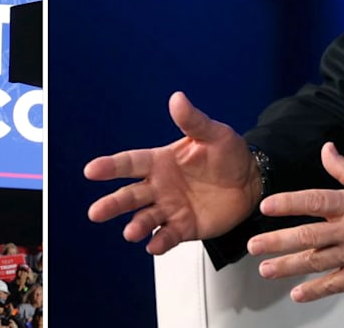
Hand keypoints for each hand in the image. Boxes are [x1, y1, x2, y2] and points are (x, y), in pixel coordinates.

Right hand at [84, 91, 260, 254]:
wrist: (252, 182)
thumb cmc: (229, 154)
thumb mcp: (213, 134)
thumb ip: (193, 121)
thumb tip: (177, 98)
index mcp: (160, 162)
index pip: (130, 163)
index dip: (110, 166)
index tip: (91, 170)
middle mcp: (159, 186)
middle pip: (130, 196)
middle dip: (112, 204)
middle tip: (96, 213)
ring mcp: (170, 208)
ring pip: (145, 219)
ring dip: (136, 226)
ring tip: (131, 233)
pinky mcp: (184, 227)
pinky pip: (168, 236)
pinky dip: (159, 242)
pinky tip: (153, 246)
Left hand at [246, 142, 343, 301]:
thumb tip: (326, 150)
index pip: (313, 201)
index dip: (288, 203)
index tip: (266, 206)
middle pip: (308, 236)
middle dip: (277, 241)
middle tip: (253, 246)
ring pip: (317, 261)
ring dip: (289, 266)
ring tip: (266, 270)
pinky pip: (338, 283)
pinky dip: (317, 290)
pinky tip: (298, 294)